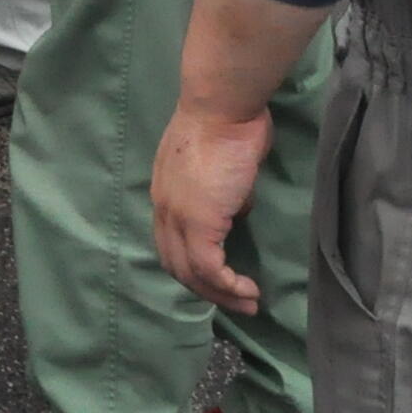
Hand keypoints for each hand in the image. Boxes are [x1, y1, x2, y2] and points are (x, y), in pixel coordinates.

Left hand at [152, 101, 272, 315]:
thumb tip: (236, 209)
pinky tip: (248, 289)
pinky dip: (228, 285)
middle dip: (207, 291)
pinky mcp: (197, 222)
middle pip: (175, 265)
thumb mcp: (223, 169)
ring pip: (190, 273)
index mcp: (165, 195)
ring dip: (221, 295)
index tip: (220, 281)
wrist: (222, 109)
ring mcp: (176, 217)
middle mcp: (163, 209)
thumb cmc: (227, 127)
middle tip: (238, 302)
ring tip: (248, 303)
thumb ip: (224, 193)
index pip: (170, 244)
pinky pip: (208, 268)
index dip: (193, 269)